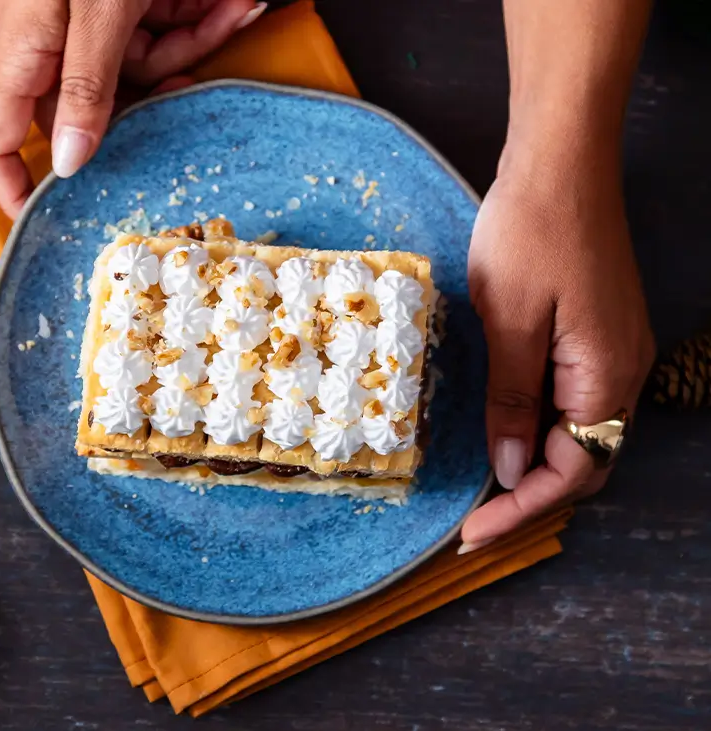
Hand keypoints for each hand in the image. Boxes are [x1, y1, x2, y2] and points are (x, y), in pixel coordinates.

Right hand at [0, 0, 265, 217]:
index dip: (14, 187)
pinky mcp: (117, 9)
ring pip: (137, 72)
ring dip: (188, 45)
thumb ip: (83, 89)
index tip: (49, 222)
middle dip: (150, 95)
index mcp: (19, 52)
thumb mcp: (95, 13)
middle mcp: (44, 46)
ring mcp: (84, 27)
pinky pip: (155, 36)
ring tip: (228, 5)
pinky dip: (194, 21)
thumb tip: (68, 164)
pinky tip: (231, 2)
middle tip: (188, 80)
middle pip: (91, 107)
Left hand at [460, 139, 654, 548]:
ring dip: (533, 466)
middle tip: (473, 520)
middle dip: (529, 497)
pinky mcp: (593, 336)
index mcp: (606, 376)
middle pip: (583, 463)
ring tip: (481, 491)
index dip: (521, 510)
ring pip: (577, 436)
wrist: (559, 164)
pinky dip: (537, 429)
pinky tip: (502, 433)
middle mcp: (620, 373)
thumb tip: (511, 470)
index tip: (470, 534)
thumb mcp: (509, 321)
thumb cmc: (531, 232)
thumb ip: (512, 400)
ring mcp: (611, 354)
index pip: (572, 473)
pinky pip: (570, 403)